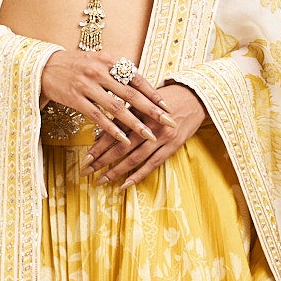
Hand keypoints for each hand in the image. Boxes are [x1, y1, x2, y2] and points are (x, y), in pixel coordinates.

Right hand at [39, 48, 175, 152]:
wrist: (44, 66)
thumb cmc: (75, 65)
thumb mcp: (98, 60)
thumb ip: (117, 71)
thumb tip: (140, 84)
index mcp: (109, 60)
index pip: (136, 78)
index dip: (153, 93)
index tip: (166, 106)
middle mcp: (100, 71)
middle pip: (131, 94)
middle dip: (152, 110)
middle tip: (168, 122)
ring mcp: (87, 85)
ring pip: (116, 108)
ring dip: (135, 124)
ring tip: (150, 135)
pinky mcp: (75, 99)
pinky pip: (98, 116)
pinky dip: (112, 129)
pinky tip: (124, 140)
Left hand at [84, 77, 205, 186]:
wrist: (195, 96)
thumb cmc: (165, 97)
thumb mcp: (143, 99)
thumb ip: (125, 111)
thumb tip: (102, 126)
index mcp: (138, 110)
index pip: (113, 130)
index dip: (98, 146)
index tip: (84, 158)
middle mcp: (148, 124)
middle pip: (121, 146)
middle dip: (101, 161)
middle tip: (86, 172)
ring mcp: (161, 137)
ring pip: (134, 158)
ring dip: (116, 171)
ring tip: (101, 180)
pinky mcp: (173, 146)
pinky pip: (153, 164)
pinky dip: (138, 175)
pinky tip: (124, 184)